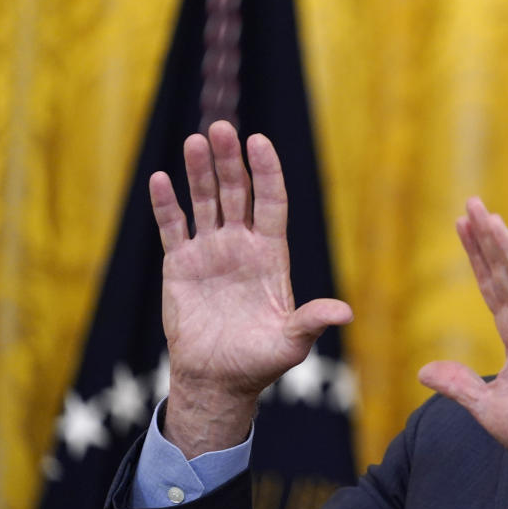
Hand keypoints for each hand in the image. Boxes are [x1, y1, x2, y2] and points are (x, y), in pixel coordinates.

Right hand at [150, 120, 352, 457]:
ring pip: (205, 201)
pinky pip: (173, 227)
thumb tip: (346, 313)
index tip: (259, 142)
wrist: (218, 379)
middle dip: (230, 161)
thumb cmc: (261, 361)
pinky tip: (161, 179)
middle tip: (222, 128)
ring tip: (196, 141)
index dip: (266, 172)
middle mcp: (242, 245)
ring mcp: (211, 251)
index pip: (270, 202)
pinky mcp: (181, 265)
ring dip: (199, 172)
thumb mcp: (292, 342)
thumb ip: (312, 321)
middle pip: (237, 192)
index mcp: (271, 254)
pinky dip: (166, 204)